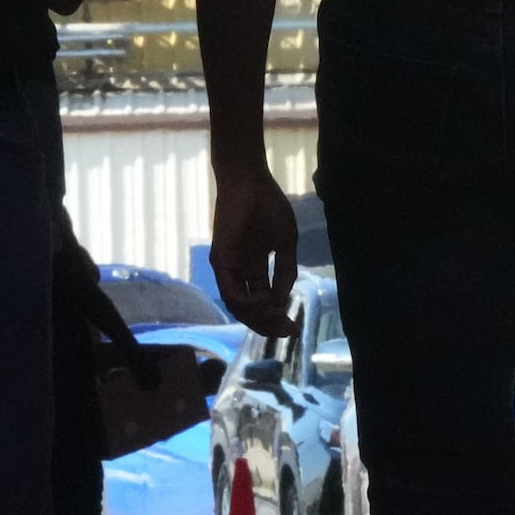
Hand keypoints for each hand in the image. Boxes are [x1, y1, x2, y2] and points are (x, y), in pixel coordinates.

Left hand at [210, 154, 298, 335]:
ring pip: (239, 306)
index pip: (263, 300)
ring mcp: (228, 267)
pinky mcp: (220, 261)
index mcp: (254, 266)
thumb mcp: (285, 243)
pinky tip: (264, 305)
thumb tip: (285, 298)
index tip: (294, 327)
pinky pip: (230, 292)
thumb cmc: (268, 206)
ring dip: (258, 318)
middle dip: (269, 323)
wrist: (250, 181)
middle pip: (251, 308)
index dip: (278, 315)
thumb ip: (286, 271)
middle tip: (288, 332)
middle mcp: (239, 271)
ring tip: (277, 320)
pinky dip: (246, 304)